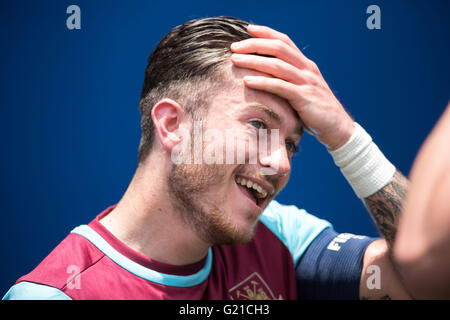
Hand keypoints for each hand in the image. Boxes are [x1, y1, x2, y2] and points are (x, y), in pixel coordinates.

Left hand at [230, 24, 353, 149]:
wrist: (337, 127)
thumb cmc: (315, 111)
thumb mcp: (302, 90)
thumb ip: (288, 81)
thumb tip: (265, 77)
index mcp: (306, 65)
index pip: (285, 41)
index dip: (266, 33)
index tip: (248, 29)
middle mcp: (307, 69)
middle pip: (278, 48)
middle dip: (254, 45)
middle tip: (234, 47)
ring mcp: (306, 82)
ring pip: (276, 65)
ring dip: (253, 61)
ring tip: (235, 60)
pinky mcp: (304, 98)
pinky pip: (280, 86)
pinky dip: (262, 82)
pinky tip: (246, 81)